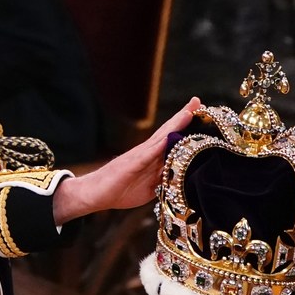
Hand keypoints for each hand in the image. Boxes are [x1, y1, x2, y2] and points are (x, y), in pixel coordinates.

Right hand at [53, 97, 201, 223]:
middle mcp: (146, 152)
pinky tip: (170, 137)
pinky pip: (147, 154)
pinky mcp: (130, 164)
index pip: (171, 138)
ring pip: (160, 137)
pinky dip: (160, 145)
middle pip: (168, 131)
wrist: (94, 194)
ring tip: (189, 111)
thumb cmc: (120, 190)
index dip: (184, 125)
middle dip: (183, 116)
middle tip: (197, 100)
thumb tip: (180, 176)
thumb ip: (163, 179)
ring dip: (175, 124)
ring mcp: (138, 156)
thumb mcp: (149, 188)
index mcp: (151, 157)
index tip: (199, 111)